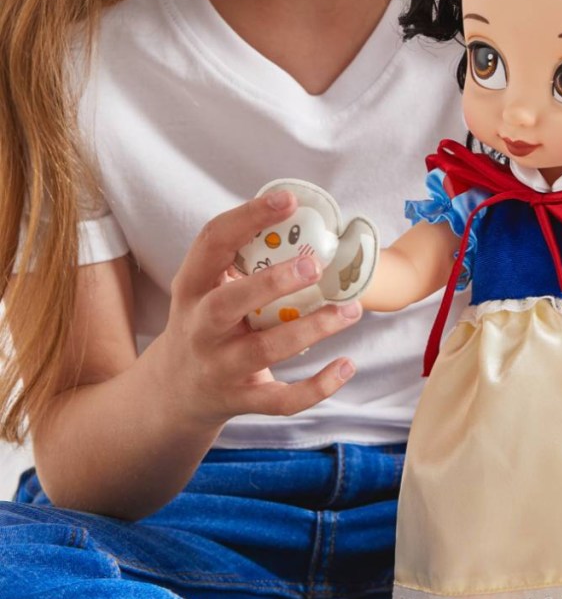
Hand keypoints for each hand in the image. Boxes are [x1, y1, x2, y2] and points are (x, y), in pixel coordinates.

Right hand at [149, 190, 361, 430]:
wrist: (173, 393)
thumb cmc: (206, 324)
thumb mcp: (206, 289)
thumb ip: (241, 260)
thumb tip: (299, 216)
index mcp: (193, 287)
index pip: (212, 243)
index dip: (248, 217)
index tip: (288, 199)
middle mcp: (200, 327)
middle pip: (228, 303)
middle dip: (271, 283)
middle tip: (313, 265)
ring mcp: (220, 367)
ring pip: (265, 350)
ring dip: (312, 329)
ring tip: (350, 310)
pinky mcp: (242, 399)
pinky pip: (282, 399)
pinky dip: (318, 387)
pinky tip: (347, 365)